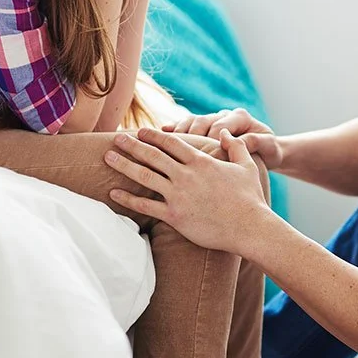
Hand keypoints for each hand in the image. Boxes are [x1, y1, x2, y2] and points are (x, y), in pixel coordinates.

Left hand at [103, 128, 271, 253]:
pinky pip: (145, 206)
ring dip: (124, 165)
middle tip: (116, 137)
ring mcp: (178, 195)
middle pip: (153, 155)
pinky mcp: (175, 216)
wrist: (249, 227)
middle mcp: (186, 175)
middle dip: (132, 145)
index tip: (141, 130)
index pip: (172, 143)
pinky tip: (113, 194)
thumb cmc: (250, 198)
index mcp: (201, 162)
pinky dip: (127, 200)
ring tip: (107, 157)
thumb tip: (224, 132)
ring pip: (144, 176)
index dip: (154, 135)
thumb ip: (235, 146)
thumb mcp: (246, 166)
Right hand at [164, 107, 282, 169]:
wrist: (266, 152)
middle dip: (192, 136)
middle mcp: (224, 115)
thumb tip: (240, 140)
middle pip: (202, 121)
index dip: (212, 139)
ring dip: (179, 133)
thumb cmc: (269, 152)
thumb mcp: (269, 147)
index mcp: (240, 117)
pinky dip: (174, 130)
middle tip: (183, 152)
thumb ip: (257, 142)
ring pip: (191, 122)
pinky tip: (161, 135)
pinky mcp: (203, 128)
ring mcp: (212, 120)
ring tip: (167, 145)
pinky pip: (185, 126)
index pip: (221, 125)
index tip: (207, 155)